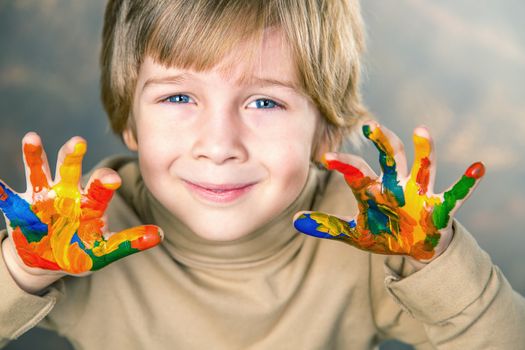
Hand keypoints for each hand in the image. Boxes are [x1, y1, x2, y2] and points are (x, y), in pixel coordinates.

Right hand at [0, 133, 162, 275]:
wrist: (46, 259)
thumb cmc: (78, 250)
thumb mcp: (102, 251)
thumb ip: (128, 243)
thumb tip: (160, 235)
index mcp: (88, 202)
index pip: (99, 188)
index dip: (104, 183)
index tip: (113, 179)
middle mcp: (66, 192)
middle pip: (70, 169)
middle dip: (73, 155)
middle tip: (78, 141)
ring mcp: (40, 196)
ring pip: (39, 171)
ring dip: (35, 155)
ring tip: (32, 137)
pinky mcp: (18, 206)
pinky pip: (6, 196)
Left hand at [294, 121, 483, 260]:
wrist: (414, 247)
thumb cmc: (383, 233)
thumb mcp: (354, 233)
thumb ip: (327, 226)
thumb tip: (296, 222)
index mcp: (374, 190)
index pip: (357, 171)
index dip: (343, 164)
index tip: (325, 156)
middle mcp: (396, 185)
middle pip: (390, 157)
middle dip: (381, 142)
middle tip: (369, 124)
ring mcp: (419, 194)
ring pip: (422, 166)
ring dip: (423, 149)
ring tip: (420, 129)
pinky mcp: (440, 208)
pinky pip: (456, 193)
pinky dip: (468, 182)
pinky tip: (478, 167)